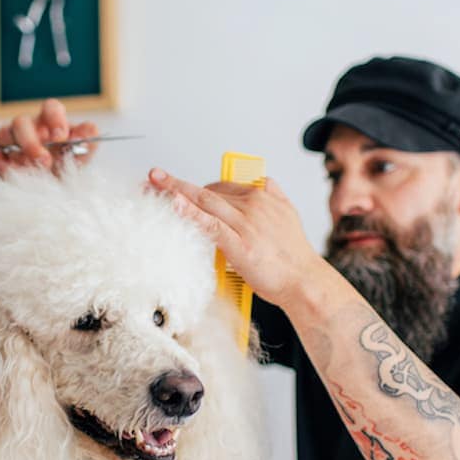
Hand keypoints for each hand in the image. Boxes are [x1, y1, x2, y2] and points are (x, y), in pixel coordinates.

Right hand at [0, 98, 99, 177]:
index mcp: (51, 122)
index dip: (54, 118)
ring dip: (15, 150)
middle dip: (32, 141)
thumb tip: (92, 129)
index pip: (50, 107)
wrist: (55, 193)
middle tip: (45, 161)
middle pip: (22, 121)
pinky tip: (1, 165)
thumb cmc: (67, 168)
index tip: (61, 137)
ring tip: (27, 168)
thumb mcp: (82, 157)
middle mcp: (30, 127)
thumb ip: (88, 142)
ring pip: (3, 131)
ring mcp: (11, 140)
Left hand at [147, 167, 325, 308]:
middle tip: (153, 178)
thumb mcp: (288, 215)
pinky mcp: (240, 243)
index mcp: (262, 197)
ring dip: (176, 191)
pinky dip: (191, 212)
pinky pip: (211, 224)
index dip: (195, 185)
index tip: (175, 185)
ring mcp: (245, 223)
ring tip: (153, 183)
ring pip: (206, 201)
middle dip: (177, 183)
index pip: (221, 185)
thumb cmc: (293, 255)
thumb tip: (264, 182)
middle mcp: (253, 205)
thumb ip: (274, 195)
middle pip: (208, 189)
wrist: (305, 281)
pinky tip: (175, 204)